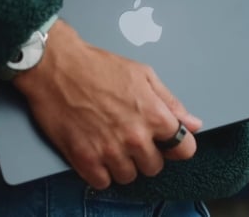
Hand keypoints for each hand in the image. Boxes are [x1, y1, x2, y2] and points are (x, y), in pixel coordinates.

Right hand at [13, 20, 201, 188]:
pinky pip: (103, 182)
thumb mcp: (143, 75)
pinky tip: (96, 153)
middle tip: (131, 136)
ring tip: (111, 142)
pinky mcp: (84, 159)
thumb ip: (171, 102)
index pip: (184, 150)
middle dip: (147, 154)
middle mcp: (135, 137)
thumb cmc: (98, 66)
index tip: (166, 142)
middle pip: (155, 167)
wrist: (56, 66)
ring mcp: (109, 151)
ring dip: (123, 164)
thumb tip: (193, 124)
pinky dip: (100, 172)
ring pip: (129, 176)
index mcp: (154, 116)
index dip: (176, 145)